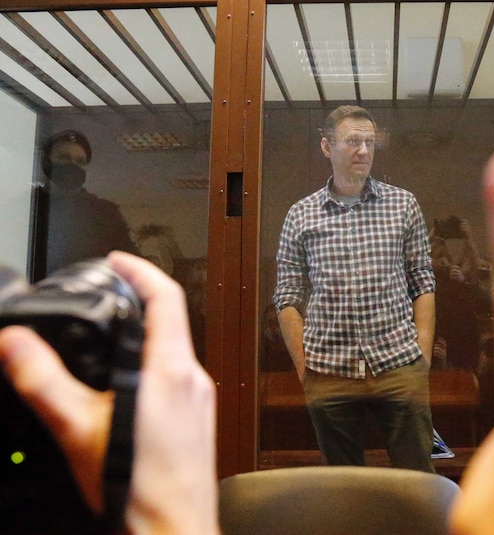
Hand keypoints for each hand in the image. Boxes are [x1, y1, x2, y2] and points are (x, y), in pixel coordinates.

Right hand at [0, 252, 217, 534]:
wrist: (173, 531)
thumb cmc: (140, 491)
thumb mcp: (78, 430)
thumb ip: (44, 381)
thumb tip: (16, 343)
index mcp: (172, 370)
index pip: (166, 297)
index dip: (140, 270)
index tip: (117, 260)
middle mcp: (194, 380)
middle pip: (172, 321)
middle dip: (139, 301)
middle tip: (110, 290)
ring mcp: (200, 401)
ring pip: (174, 350)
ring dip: (145, 334)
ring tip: (112, 331)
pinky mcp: (198, 421)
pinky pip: (176, 377)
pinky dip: (152, 364)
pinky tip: (127, 384)